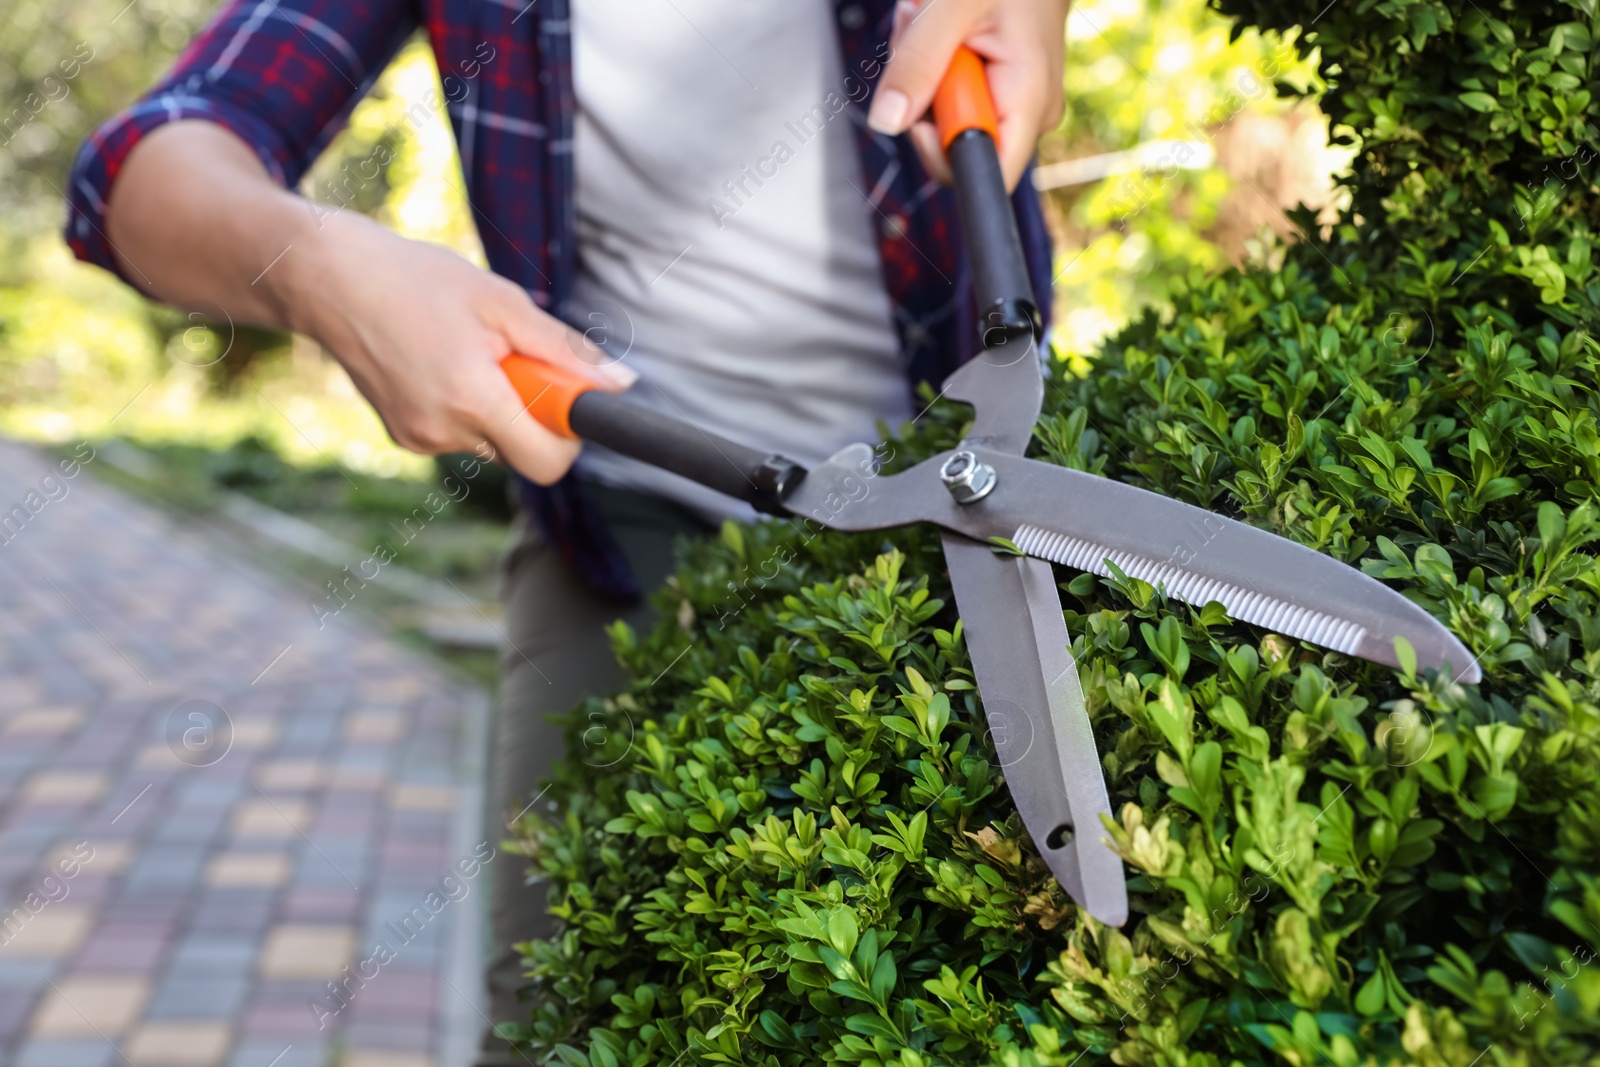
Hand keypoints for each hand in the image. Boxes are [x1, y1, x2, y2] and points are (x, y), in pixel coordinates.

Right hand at [281, 210, 634, 484]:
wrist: (326, 279)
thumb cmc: (416, 279)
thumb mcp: (501, 302)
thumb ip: (564, 349)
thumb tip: (619, 383)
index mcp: (472, 399)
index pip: (548, 462)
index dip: (570, 435)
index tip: (566, 396)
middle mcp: (444, 431)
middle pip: (523, 452)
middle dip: (533, 412)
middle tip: (511, 357)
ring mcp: (419, 440)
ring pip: (492, 441)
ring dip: (497, 405)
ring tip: (465, 350)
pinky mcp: (404, 437)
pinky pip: (460, 434)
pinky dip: (467, 406)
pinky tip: (438, 361)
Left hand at [866, 0, 1068, 190]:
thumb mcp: (953, 8)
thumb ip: (918, 64)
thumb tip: (886, 122)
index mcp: (1029, 100)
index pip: (986, 175)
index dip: (941, 154)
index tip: (923, 113)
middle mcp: (1027, 112)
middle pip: (953, 144)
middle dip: (922, 95)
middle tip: (921, 40)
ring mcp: (1014, 103)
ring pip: (943, 117)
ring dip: (921, 70)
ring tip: (931, 23)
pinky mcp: (998, 90)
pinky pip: (948, 96)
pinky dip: (932, 62)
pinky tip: (938, 30)